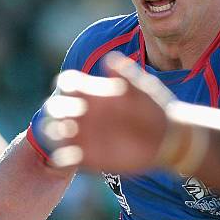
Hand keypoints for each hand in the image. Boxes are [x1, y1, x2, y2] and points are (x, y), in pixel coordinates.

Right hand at [43, 53, 172, 172]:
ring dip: (53, 134)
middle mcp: (85, 113)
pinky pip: (64, 159)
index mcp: (94, 92)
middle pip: (54, 107)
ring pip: (53, 132)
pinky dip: (62, 159)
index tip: (75, 93)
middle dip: (55, 110)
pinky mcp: (89, 158)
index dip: (65, 85)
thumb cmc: (153, 108)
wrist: (166, 138)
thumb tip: (110, 60)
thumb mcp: (142, 89)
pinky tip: (78, 156)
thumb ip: (127, 75)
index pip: (66, 83)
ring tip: (68, 136)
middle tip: (68, 117)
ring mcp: (85, 135)